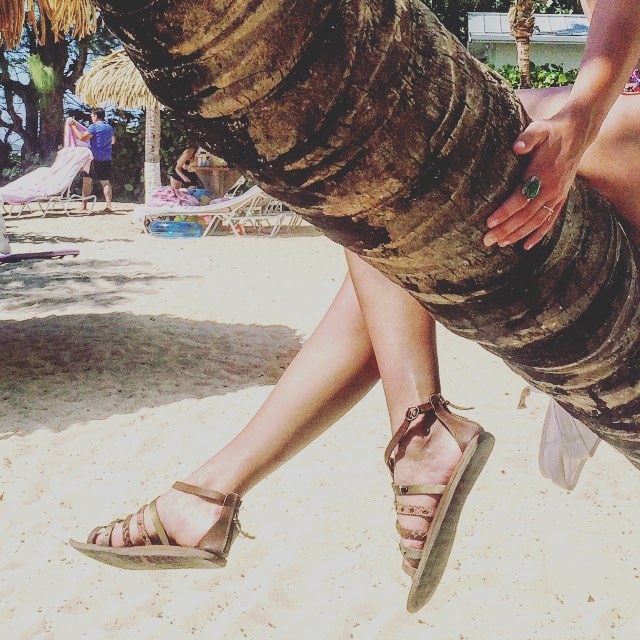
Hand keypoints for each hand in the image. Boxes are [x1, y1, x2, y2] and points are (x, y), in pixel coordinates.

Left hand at [484, 109, 594, 249]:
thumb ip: (528, 137)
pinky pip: (550, 220)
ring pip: (536, 222)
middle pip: (525, 215)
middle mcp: (551, 188)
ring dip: (518, 235)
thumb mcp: (539, 128)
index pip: (520, 198)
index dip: (505, 212)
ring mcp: (557, 195)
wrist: (577, 132)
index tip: (489, 222)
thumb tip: (517, 146)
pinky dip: (538, 234)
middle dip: (506, 229)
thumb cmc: (551, 131)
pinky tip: (526, 246)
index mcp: (542, 174)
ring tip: (500, 244)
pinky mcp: (561, 198)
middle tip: (487, 240)